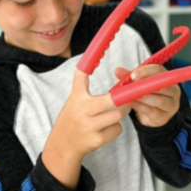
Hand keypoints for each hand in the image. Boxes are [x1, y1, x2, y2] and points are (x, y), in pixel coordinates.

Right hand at [43, 69, 131, 187]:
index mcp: (78, 96)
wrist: (63, 145)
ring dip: (121, 114)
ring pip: (118, 116)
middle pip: (113, 99)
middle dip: (124, 98)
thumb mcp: (74, 98)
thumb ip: (83, 82)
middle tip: (127, 97)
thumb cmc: (73, 117)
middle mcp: (82, 109)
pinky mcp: (97, 140)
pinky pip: (117, 129)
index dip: (92, 58)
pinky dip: (115, 129)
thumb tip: (92, 59)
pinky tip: (106, 130)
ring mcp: (90, 126)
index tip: (103, 45)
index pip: (82, 74)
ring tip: (115, 113)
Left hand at [114, 65, 180, 127]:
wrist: (152, 115)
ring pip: (159, 100)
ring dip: (143, 98)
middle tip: (131, 86)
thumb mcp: (139, 84)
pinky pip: (152, 111)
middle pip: (162, 85)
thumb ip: (129, 77)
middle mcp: (174, 90)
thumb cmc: (148, 95)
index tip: (133, 75)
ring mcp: (171, 105)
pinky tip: (131, 103)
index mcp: (167, 78)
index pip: (159, 70)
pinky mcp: (164, 117)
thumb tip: (117, 70)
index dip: (146, 71)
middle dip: (145, 85)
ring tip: (130, 96)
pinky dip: (140, 106)